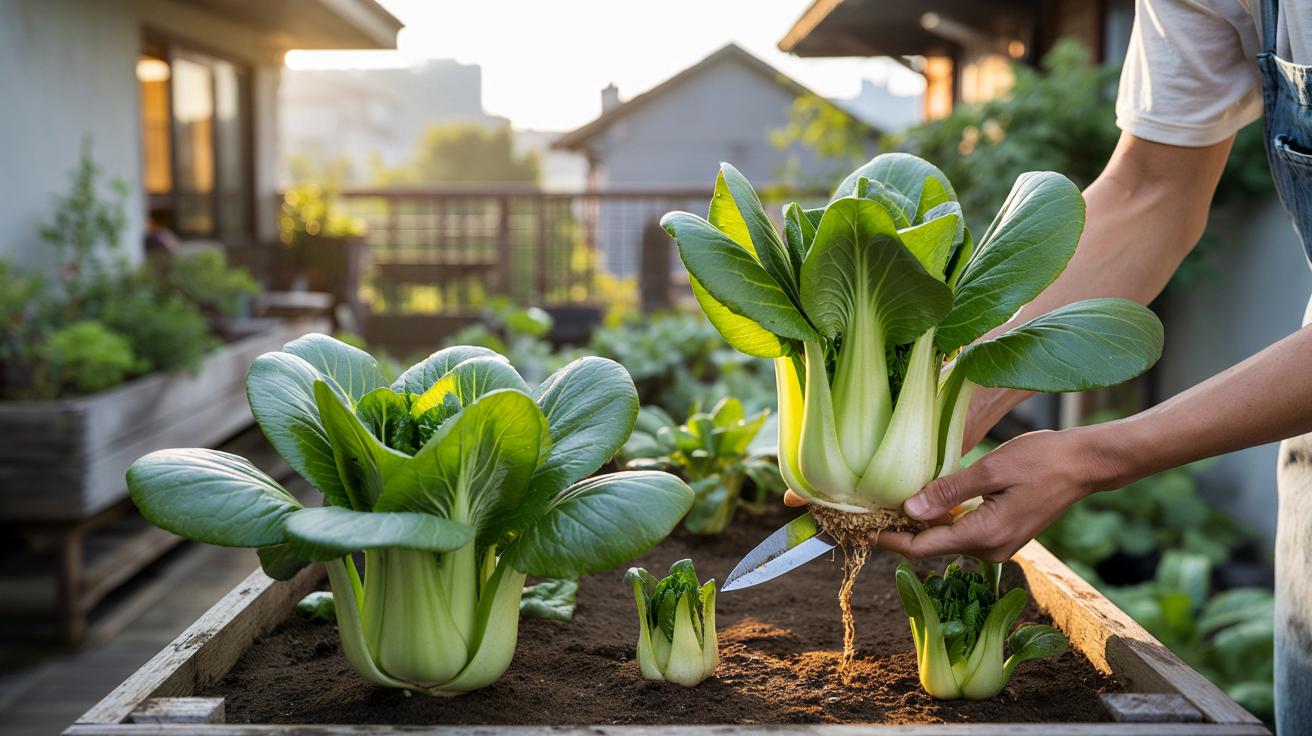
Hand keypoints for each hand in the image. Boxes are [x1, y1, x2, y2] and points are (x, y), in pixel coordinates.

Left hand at [874, 427, 1124, 561]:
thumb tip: (910, 508)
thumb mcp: (990, 469)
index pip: (924, 547)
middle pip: (932, 547)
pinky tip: (924, 503)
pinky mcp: (1003, 535)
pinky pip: (962, 532)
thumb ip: (949, 490)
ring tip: (886, 506)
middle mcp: (990, 550)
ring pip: (947, 539)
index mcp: (985, 536)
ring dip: (920, 526)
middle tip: (866, 514)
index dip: (889, 539)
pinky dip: (941, 521)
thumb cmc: (1041, 460)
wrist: (1085, 464)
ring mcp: (999, 545)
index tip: (861, 531)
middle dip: (900, 532)